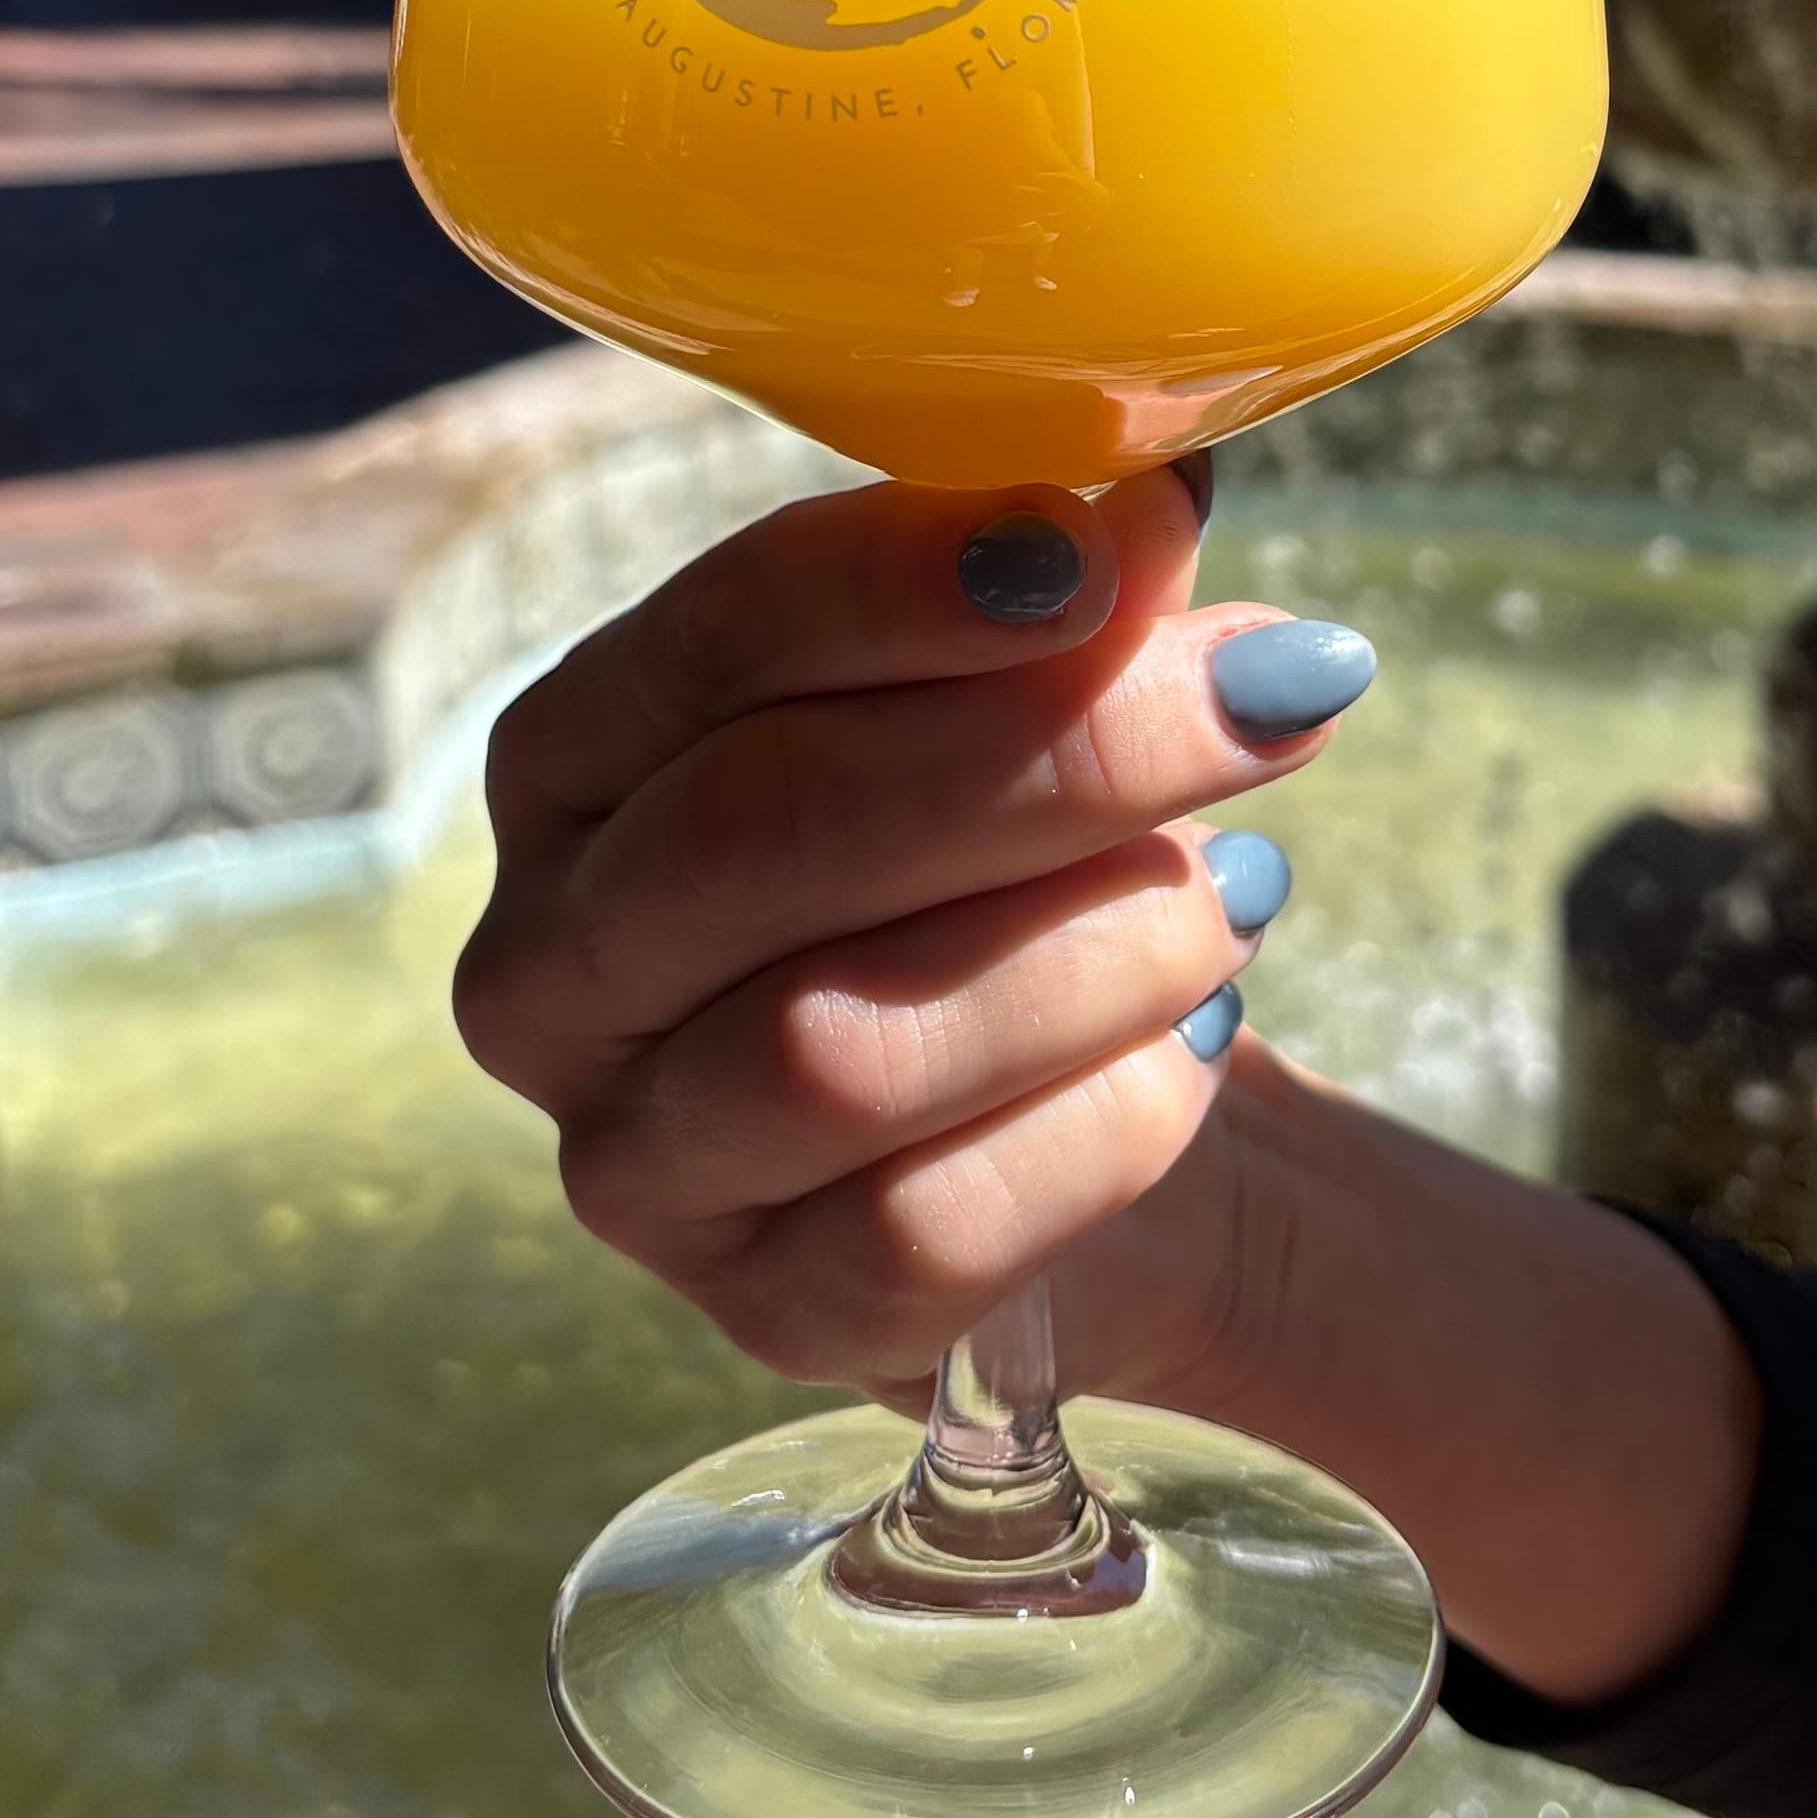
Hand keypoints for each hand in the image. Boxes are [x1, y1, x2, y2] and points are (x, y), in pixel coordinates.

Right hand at [451, 469, 1364, 1406]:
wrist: (1088, 1129)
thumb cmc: (1020, 871)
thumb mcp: (1037, 704)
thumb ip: (1069, 604)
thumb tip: (1145, 500)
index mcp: (575, 766)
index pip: (712, 644)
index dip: (909, 583)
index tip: (1107, 551)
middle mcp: (549, 969)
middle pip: (764, 836)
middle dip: (1044, 754)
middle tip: (1266, 705)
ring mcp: (635, 1165)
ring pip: (836, 1050)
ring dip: (1082, 949)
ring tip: (1243, 895)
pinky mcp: (761, 1318)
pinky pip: (924, 1233)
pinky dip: (1096, 1127)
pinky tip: (1194, 1052)